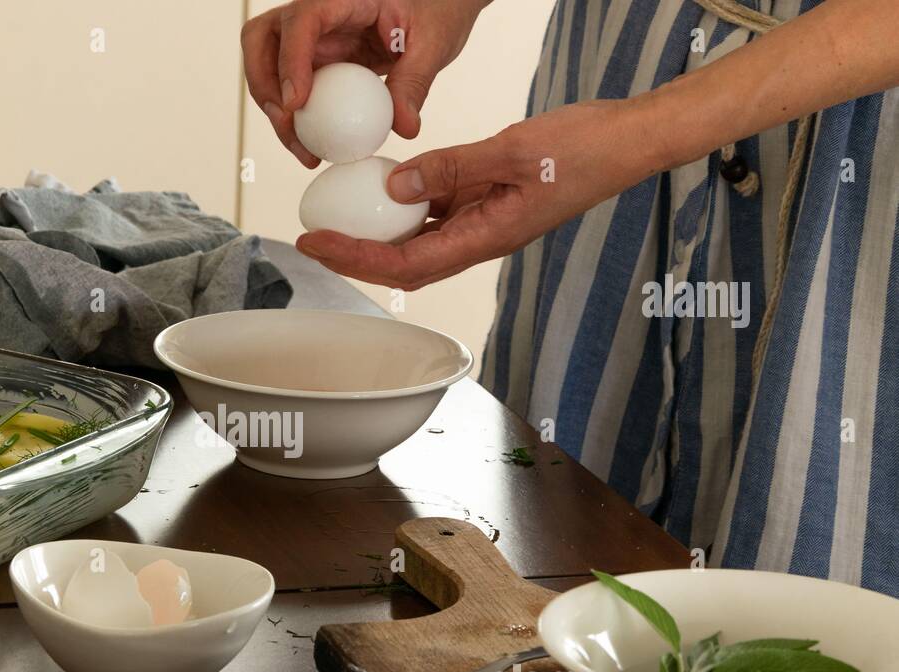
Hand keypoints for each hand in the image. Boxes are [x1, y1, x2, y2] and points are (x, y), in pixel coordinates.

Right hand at [242, 0, 483, 165]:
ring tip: (301, 147)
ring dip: (273, 109)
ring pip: (265, 64)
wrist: (437, 12)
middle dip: (263, 84)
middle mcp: (317, 14)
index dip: (290, 60)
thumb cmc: (436, 11)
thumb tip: (404, 127)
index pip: (301, 19)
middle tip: (287, 124)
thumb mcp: (433, 43)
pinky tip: (311, 146)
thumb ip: (415, 82)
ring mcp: (311, 38)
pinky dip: (292, 118)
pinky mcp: (314, 62)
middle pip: (262, 38)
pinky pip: (289, 88)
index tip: (296, 103)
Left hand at [296, 99, 656, 289]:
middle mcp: (480, 239)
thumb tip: (395, 184)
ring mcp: (484, 223)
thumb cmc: (584, 149)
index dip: (356, 259)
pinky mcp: (488, 202)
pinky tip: (385, 187)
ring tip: (335, 218)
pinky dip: (407, 203)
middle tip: (311, 240)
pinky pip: (439, 209)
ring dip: (377, 235)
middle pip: (404, 263)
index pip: (405, 263)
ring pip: (419, 240)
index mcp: (486, 238)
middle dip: (354, 256)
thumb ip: (452, 167)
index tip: (317, 245)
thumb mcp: (511, 149)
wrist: (628, 141)